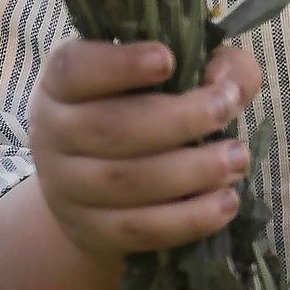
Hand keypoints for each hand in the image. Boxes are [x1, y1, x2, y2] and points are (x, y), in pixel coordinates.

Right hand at [28, 39, 263, 260]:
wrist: (104, 188)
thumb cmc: (150, 111)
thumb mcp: (176, 77)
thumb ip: (216, 66)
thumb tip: (230, 84)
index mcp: (62, 82)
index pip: (75, 68)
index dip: (119, 64)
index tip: (167, 59)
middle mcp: (52, 131)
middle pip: (109, 129)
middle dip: (178, 120)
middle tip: (227, 109)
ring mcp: (64, 187)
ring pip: (124, 182)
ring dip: (191, 172)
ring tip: (238, 160)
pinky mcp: (88, 230)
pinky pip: (137, 229)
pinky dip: (187, 219)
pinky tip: (224, 203)